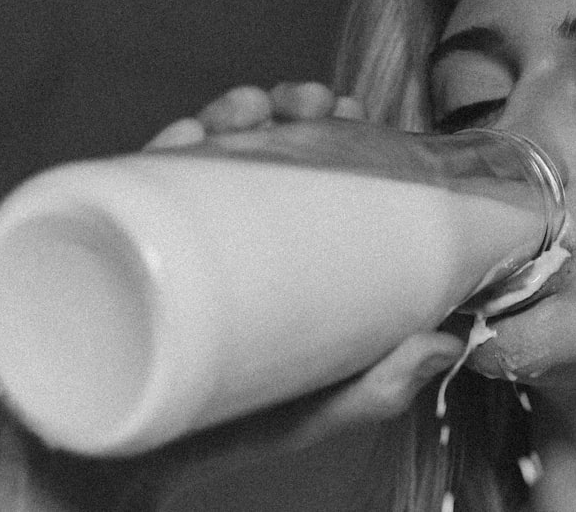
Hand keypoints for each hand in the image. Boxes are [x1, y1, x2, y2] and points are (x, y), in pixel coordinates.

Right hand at [0, 84, 464, 509]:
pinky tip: (186, 138)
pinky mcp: (123, 252)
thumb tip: (452, 342)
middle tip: (305, 102)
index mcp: (282, 256)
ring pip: (201, 157)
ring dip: (227, 116)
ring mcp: (179, 241)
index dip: (335, 135)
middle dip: (284, 110)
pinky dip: (160, 153)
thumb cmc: (237, 432)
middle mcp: (231, 238)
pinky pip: (135, 189)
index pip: (312, 178)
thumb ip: (384, 383)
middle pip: (260, 153)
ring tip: (249, 110)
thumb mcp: (322, 407)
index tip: (354, 113)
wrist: (134, 471)